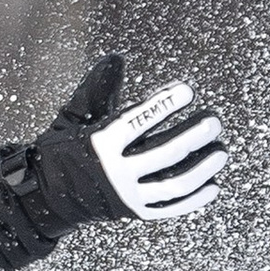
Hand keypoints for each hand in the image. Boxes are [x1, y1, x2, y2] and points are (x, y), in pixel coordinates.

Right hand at [40, 55, 227, 226]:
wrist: (48, 198)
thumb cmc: (62, 151)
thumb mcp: (74, 117)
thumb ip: (97, 89)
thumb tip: (116, 58)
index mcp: (100, 144)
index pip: (139, 121)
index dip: (164, 104)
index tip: (187, 91)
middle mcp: (116, 172)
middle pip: (165, 154)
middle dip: (194, 136)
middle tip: (214, 121)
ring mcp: (127, 196)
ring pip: (173, 184)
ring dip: (202, 168)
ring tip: (222, 152)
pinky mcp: (135, 212)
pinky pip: (170, 209)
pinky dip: (194, 200)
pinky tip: (213, 187)